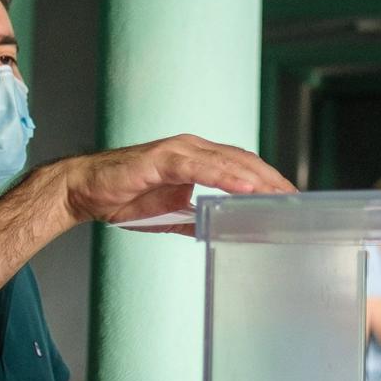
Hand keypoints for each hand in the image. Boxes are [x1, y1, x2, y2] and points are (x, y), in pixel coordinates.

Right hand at [35, 134, 297, 231]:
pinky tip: (245, 187)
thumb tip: (223, 231)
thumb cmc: (124, 197)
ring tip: (281, 196)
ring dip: (257, 179)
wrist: (83, 190)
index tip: (292, 200)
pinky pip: (200, 166)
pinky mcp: (162, 159)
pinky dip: (225, 176)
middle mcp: (193, 149)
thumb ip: (198, 218)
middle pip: (244, 162)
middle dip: (273, 181)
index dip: (270, 182)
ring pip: (228, 161)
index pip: (244, 168)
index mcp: (199, 159)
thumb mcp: (171, 215)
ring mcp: (179, 151)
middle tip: (297, 201)